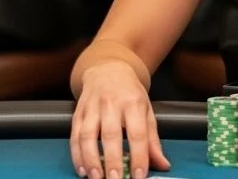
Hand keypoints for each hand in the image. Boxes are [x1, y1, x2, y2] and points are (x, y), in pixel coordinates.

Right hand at [70, 60, 169, 178]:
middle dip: (112, 160)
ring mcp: (92, 107)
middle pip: (111, 135)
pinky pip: (74, 136)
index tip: (139, 175)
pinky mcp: (78, 112)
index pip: (137, 133)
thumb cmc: (130, 93)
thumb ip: (152, 140)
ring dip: (91, 160)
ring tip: (96, 178)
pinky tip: (82, 169)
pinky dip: (76, 155)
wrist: (108, 70)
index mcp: (133, 103)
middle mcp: (112, 104)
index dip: (139, 156)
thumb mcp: (146, 110)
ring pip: (87, 135)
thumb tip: (162, 164)